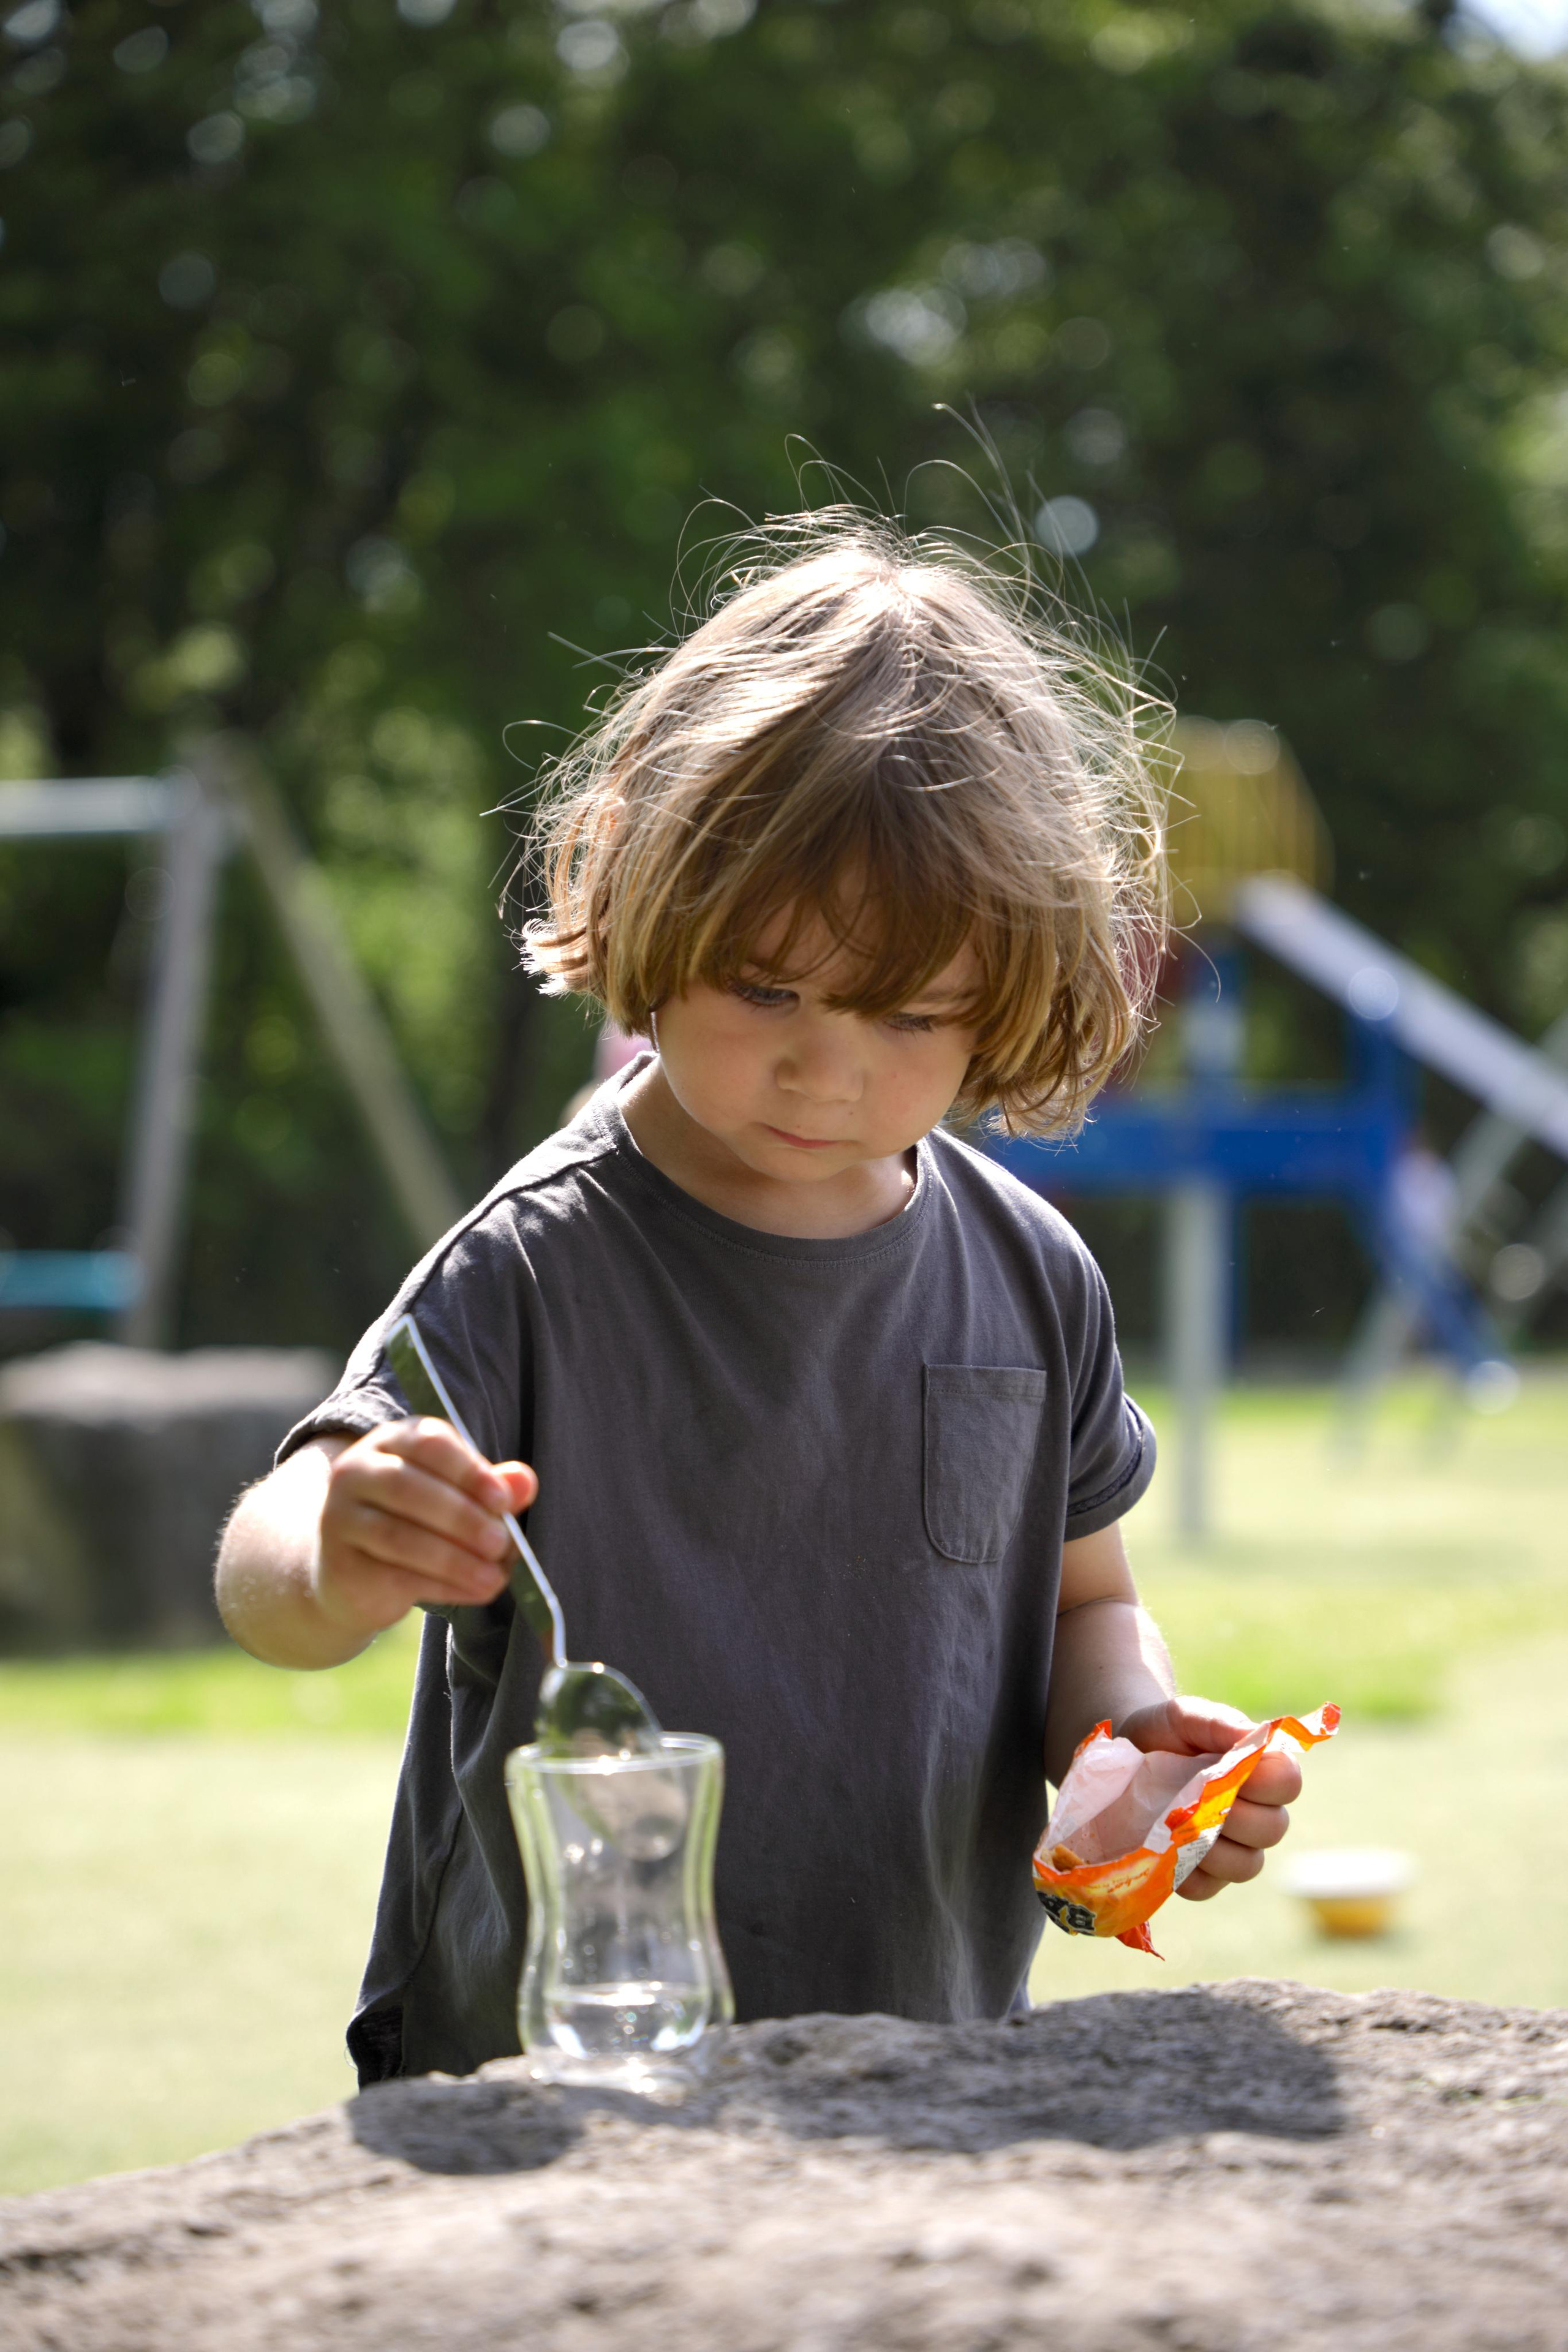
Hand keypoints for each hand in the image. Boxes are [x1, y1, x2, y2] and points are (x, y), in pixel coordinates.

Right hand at [314, 1419, 537, 1640]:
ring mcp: (340, 1518)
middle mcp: (356, 1472)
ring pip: (399, 1537)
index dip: (468, 1471)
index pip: (428, 1443)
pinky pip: (394, 1576)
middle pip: (409, 1489)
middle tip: (501, 1542)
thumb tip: (526, 1482)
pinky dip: (442, 1586)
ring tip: (493, 1577)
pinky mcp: (340, 1566)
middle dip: (463, 1518)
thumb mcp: (457, 1496)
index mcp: (391, 1440)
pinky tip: (473, 1591)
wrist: (355, 1573)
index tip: (503, 1500)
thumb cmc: (418, 1521)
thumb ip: (491, 1487)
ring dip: (455, 1559)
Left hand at [1115, 1695, 1300, 1902]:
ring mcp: (1233, 1849)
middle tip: (1197, 1798)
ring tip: (1178, 1824)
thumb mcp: (1185, 1716)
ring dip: (1213, 1848)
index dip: (1266, 1781)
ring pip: (1247, 1865)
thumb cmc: (1164, 1733)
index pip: (1289, 1783)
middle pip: (1272, 1829)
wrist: (1124, 1757)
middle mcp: (1257, 1813)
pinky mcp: (1203, 1875)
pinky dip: (1188, 1873)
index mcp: (1262, 1772)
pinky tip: (1168, 1850)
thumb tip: (1258, 1737)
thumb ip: (1220, 1723)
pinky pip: (1208, 1888)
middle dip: (1235, 1815)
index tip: (1230, 1768)